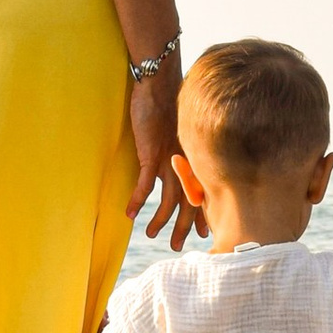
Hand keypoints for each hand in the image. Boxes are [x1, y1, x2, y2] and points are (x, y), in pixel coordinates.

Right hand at [128, 68, 202, 246]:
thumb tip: (179, 163)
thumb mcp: (181, 131)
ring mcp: (170, 160)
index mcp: (195, 159)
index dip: (203, 215)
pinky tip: (129, 214)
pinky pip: (145, 185)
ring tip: (152, 235)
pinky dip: (137, 201)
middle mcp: (186, 164)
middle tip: (177, 247)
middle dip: (184, 227)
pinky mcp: (152, 154)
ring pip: (168, 199)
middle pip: (189, 202)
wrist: (160, 85)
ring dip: (160, 220)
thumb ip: (182, 150)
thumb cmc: (169, 105)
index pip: (202, 193)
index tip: (203, 233)